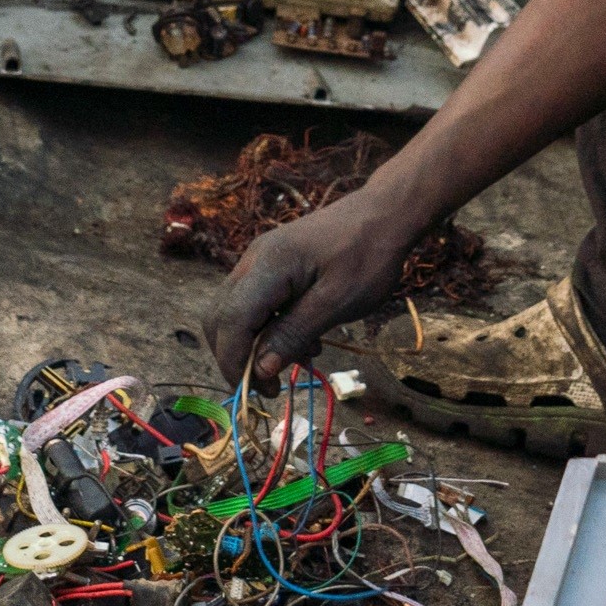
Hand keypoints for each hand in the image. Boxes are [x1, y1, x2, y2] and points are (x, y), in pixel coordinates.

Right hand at [211, 183, 429, 382]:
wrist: (385, 213)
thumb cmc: (368, 256)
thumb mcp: (337, 301)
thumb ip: (294, 333)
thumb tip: (260, 370)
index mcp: (268, 266)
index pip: (230, 322)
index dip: (236, 362)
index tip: (261, 392)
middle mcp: (254, 260)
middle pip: (221, 318)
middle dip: (238, 358)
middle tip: (271, 385)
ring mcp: (260, 259)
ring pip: (235, 312)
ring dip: (256, 344)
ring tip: (301, 356)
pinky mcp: (272, 264)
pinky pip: (254, 302)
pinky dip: (269, 327)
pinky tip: (304, 336)